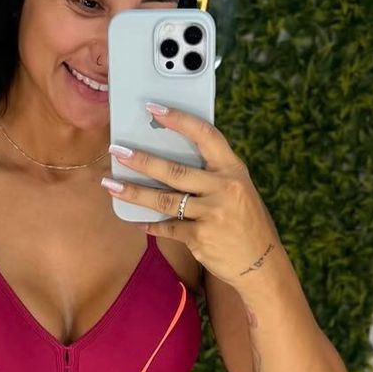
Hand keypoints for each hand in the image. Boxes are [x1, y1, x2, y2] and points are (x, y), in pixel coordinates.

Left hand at [102, 104, 278, 287]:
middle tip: (117, 151)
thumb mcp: (238, 190)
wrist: (262, 263)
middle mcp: (224, 189)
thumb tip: (169, 158)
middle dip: (141, 160)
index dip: (178, 120)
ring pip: (164, 200)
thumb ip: (212, 175)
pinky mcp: (201, 238)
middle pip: (175, 170)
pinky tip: (137, 220)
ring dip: (134, 192)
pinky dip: (150, 225)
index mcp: (233, 169)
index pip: (205, 135)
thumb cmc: (245, 222)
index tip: (153, 108)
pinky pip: (168, 228)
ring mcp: (212, 214)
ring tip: (111, 184)